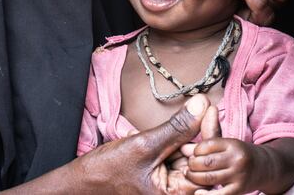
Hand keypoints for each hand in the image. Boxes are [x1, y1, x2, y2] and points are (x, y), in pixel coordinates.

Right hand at [73, 95, 210, 193]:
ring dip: (177, 138)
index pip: (206, 164)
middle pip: (200, 159)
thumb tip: (201, 106)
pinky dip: (166, 143)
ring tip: (151, 135)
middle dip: (194, 135)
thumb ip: (176, 128)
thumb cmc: (107, 172)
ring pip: (187, 155)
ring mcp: (169, 185)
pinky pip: (174, 156)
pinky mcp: (163, 177)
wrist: (83, 181)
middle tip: (193, 112)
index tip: (210, 110)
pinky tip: (145, 140)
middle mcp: (176, 193)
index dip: (211, 135)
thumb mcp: (144, 145)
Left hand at [182, 108, 258, 194]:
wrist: (265, 168)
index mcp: (233, 144)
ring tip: (191, 176)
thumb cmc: (239, 154)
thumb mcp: (226, 146)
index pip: (207, 145)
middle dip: (192, 165)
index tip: (194, 154)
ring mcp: (239, 176)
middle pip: (206, 162)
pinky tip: (198, 192)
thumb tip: (182, 149)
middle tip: (189, 167)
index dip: (196, 150)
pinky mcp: (238, 190)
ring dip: (195, 178)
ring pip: (209, 178)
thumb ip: (204, 146)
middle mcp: (237, 159)